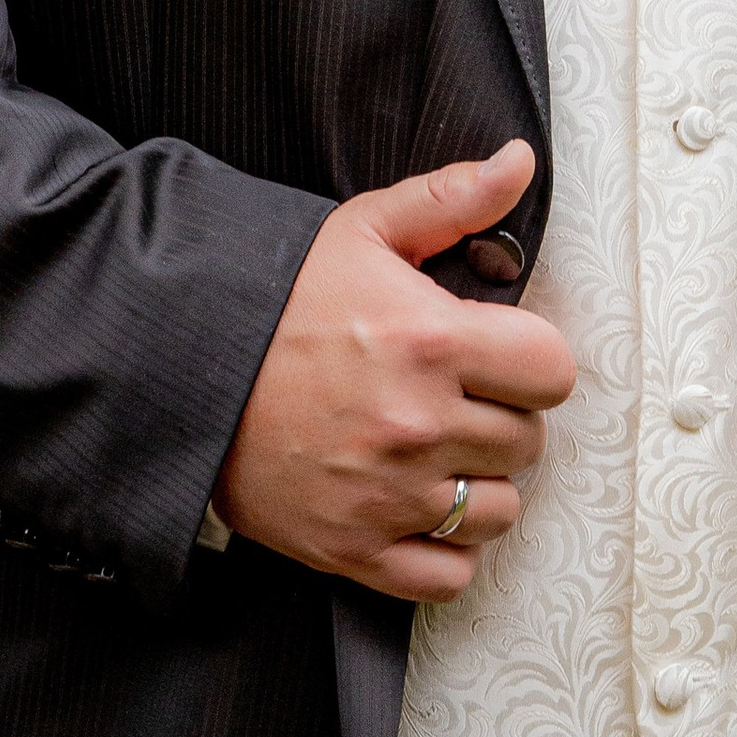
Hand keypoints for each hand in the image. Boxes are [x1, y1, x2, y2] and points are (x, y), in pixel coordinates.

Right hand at [217, 142, 575, 602]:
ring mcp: (388, 496)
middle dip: (501, 416)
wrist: (182, 371)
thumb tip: (520, 162)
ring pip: (500, 512)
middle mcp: (420, 425)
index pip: (553, 372)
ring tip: (438, 451)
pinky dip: (445, 549)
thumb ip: (452, 199)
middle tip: (454, 397)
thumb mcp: (363, 229)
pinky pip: (448, 575)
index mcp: (432, 341)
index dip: (531, 360)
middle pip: (528, 441)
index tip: (497, 355)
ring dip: (480, 484)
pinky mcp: (353, 551)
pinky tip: (418, 507)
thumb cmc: (277, 298)